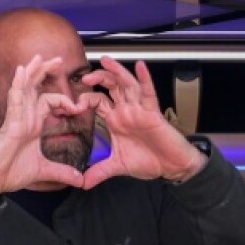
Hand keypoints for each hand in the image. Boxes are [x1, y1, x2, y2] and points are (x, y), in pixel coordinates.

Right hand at [0, 55, 90, 197]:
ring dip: (31, 72)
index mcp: (32, 124)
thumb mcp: (45, 171)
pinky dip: (18, 85)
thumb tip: (81, 180)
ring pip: (23, 88)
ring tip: (39, 57)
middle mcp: (24, 117)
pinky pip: (14, 99)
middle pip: (34, 88)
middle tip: (58, 60)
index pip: (48, 102)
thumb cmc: (12, 172)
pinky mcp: (10, 123)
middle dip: (44, 72)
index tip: (80, 106)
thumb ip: (63, 173)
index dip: (64, 101)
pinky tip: (22, 71)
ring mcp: (16, 118)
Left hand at [79, 57, 205, 188]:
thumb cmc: (149, 162)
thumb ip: (99, 172)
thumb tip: (82, 184)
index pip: (97, 101)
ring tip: (106, 61)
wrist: (171, 167)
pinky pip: (149, 93)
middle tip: (85, 77)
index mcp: (116, 120)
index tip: (73, 106)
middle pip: (111, 86)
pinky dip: (145, 79)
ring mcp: (140, 110)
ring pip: (127, 85)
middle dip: (98, 78)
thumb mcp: (118, 166)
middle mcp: (127, 111)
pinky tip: (140, 66)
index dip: (85, 100)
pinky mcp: (153, 113)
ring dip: (117, 72)